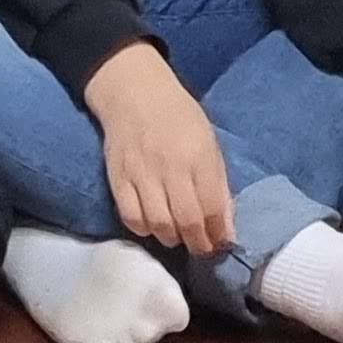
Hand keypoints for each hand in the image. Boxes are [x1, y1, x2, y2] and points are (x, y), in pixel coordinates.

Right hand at [84, 42, 233, 255]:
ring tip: (177, 237)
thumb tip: (225, 225)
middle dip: (197, 243)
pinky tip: (152, 226)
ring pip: (157, 222)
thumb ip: (218, 184)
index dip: (219, 232)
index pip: (212, 207)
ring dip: (171, 238)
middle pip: (186, 220)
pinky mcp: (117, 177)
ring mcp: (140, 173)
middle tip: (201, 248)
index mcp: (198, 157)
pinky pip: (129, 215)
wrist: (135, 94)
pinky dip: (143, 228)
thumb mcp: (209, 145)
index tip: (221, 242)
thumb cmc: (180, 118)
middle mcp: (170, 168)